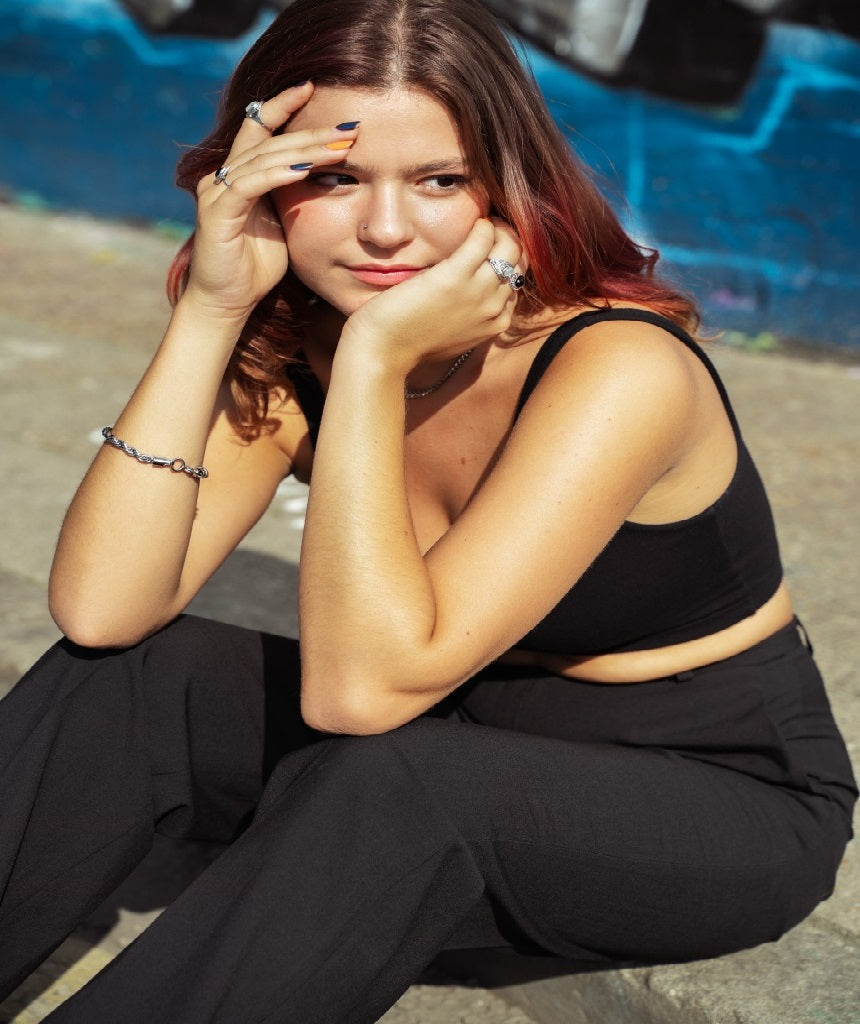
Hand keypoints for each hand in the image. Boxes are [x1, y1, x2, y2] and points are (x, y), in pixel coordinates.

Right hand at [181, 83, 360, 320]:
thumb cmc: (255, 270)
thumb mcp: (283, 228)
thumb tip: (330, 185)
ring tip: (339, 146)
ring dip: (305, 151)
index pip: (260, 127)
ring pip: (264, 158)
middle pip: (270, 140)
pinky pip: (250, 184)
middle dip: (312, 132)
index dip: (284, 105)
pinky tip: (305, 169)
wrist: (225, 304)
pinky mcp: (217, 212)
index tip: (314, 89)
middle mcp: (224, 176)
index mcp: (240, 176)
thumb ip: (295, 201)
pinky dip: (279, 174)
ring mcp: (217, 191)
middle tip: (349, 127)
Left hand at [341, 217, 526, 372]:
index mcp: (497, 324)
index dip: (506, 260)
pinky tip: (472, 224)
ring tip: (481, 226)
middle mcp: (495, 309)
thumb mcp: (453, 332)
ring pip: (509, 247)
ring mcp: (478, 293)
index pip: (516, 281)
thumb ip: (471, 312)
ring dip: (498, 229)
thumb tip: (472, 288)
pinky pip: (483, 238)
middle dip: (509, 240)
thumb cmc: (410, 341)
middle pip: (518, 262)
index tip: (490, 249)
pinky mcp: (456, 277)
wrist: (383, 351)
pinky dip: (481, 226)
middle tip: (489, 230)